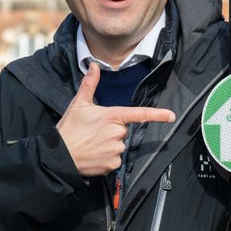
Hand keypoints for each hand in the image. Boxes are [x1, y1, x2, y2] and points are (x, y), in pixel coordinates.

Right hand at [56, 64, 175, 176]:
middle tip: (94, 132)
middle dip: (112, 131)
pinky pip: (115, 160)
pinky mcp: (113, 164)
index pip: (138, 114)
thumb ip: (90, 84)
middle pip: (123, 130)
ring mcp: (116, 149)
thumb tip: (94, 65)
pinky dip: (107, 159)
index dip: (157, 115)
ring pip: (119, 146)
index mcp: (112, 116)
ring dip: (109, 145)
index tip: (171, 116)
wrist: (60, 155)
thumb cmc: (69, 129)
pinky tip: (94, 155)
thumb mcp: (78, 104)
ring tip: (92, 144)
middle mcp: (117, 133)